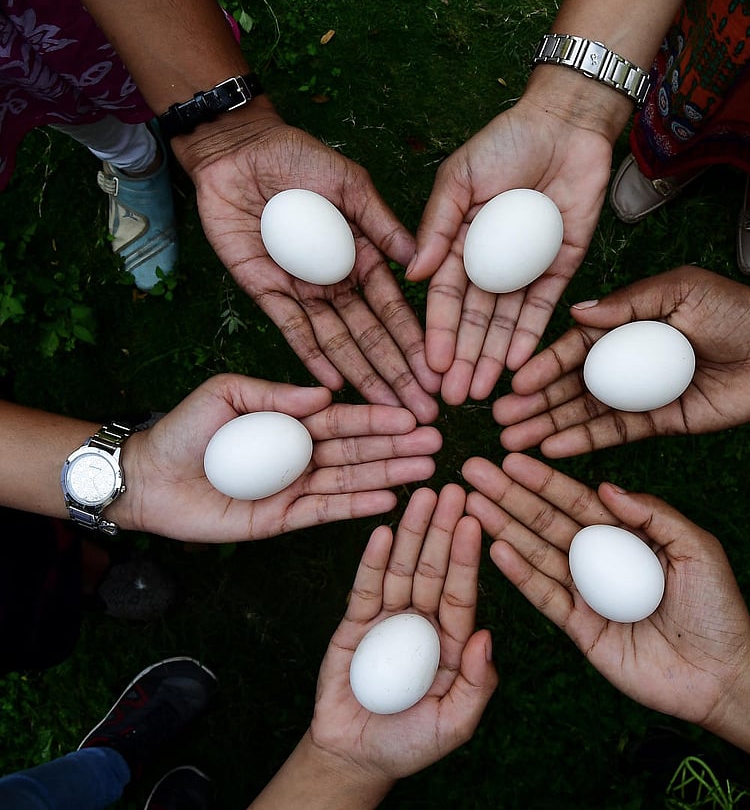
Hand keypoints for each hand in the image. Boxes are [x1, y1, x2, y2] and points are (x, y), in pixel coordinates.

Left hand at [117, 373, 441, 541]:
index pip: (345, 419)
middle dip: (398, 446)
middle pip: (359, 450)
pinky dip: (358, 506)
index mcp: (292, 421)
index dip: (380, 417)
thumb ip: (274, 393)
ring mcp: (295, 488)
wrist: (148, 478)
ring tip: (426, 470)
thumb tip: (325, 394)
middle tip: (437, 443)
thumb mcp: (226, 395)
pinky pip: (326, 511)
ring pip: (351, 480)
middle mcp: (302, 455)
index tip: (416, 414)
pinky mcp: (283, 519)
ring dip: (389, 474)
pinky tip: (389, 499)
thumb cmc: (184, 430)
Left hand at [178, 111, 441, 423]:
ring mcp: (302, 291)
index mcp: (363, 258)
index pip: (393, 310)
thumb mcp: (349, 185)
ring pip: (337, 343)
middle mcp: (337, 283)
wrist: (237, 150)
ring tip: (386, 409)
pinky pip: (292, 331)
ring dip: (362, 376)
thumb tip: (418, 263)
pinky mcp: (266, 292)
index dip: (415, 343)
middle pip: (370, 337)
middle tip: (422, 412)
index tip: (437, 374)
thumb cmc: (297, 157)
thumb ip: (380, 223)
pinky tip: (333, 385)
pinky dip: (311, 357)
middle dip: (397, 374)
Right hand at [301, 486, 496, 797]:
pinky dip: (373, 559)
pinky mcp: (356, 622)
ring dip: (412, 532)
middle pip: (434, 567)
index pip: (463, 590)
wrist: (354, 756)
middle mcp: (424, 620)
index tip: (475, 519)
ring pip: (403, 568)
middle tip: (453, 489)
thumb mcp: (453, 723)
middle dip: (443, 529)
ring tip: (421, 496)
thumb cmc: (410, 743)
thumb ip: (476, 683)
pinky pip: (365, 587)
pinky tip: (384, 531)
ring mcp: (389, 618)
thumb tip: (486, 635)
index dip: (468, 555)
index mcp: (452, 639)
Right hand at [407, 97, 613, 403]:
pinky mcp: (560, 270)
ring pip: (506, 324)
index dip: (439, 334)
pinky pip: (543, 310)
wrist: (565, 125)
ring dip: (494, 359)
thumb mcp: (459, 178)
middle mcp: (489, 265)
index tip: (430, 367)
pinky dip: (532, 337)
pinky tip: (519, 366)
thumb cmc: (504, 142)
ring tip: (482, 392)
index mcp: (458, 245)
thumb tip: (413, 275)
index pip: (446, 299)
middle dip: (464, 359)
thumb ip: (437, 226)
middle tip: (454, 398)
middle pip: (475, 321)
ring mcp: (524, 270)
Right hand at [462, 452, 749, 724]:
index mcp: (626, 535)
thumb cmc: (718, 609)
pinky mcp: (579, 628)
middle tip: (472, 470)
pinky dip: (519, 574)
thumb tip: (606, 486)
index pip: (577, 500)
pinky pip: (545, 596)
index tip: (510, 458)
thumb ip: (653, 515)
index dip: (543, 480)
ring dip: (504, 527)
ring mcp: (586, 593)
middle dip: (509, 495)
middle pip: (546, 521)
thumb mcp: (697, 549)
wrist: (723, 675)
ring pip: (537, 553)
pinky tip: (495, 549)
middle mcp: (600, 560)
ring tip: (471, 503)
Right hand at [494, 266, 749, 455]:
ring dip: (547, 426)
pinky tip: (553, 450)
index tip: (513, 383)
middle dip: (532, 402)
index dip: (542, 366)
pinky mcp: (657, 423)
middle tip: (499, 419)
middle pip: (568, 385)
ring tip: (512, 440)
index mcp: (624, 325)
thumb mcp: (680, 290)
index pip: (573, 347)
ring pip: (583, 412)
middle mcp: (623, 361)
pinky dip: (583, 442)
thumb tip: (578, 311)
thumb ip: (630, 303)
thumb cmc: (734, 309)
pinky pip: (613, 434)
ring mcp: (638, 394)